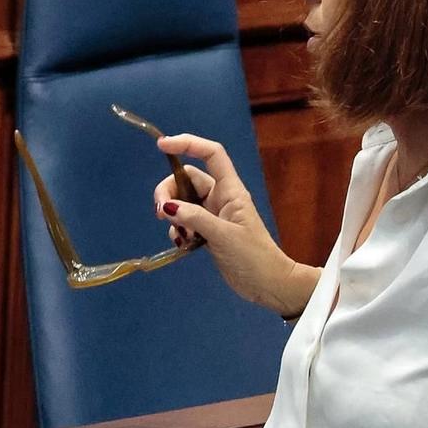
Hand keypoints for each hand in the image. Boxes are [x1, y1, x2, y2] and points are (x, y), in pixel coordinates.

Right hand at [154, 133, 304, 314]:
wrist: (267, 285)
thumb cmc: (254, 256)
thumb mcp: (224, 236)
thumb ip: (195, 219)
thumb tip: (168, 206)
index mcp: (230, 190)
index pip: (211, 154)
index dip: (188, 143)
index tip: (162, 146)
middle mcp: (220, 198)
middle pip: (187, 180)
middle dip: (169, 191)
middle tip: (160, 212)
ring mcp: (212, 215)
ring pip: (182, 202)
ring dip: (172, 215)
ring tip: (178, 236)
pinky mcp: (206, 232)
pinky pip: (184, 222)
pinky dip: (177, 231)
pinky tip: (182, 245)